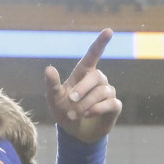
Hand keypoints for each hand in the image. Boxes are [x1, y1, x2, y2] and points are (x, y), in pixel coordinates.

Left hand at [44, 29, 121, 143]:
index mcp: (83, 74)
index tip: (108, 31)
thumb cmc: (64, 111)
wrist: (74, 132)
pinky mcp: (114, 106)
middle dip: (82, 89)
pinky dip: (97, 109)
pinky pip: (111, 103)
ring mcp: (107, 92)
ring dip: (85, 104)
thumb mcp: (54, 99)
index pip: (92, 55)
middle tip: (70, 100)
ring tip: (74, 115)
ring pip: (102, 92)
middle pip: (96, 76)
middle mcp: (98, 80)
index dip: (100, 43)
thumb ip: (52, 84)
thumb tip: (49, 68)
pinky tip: (88, 114)